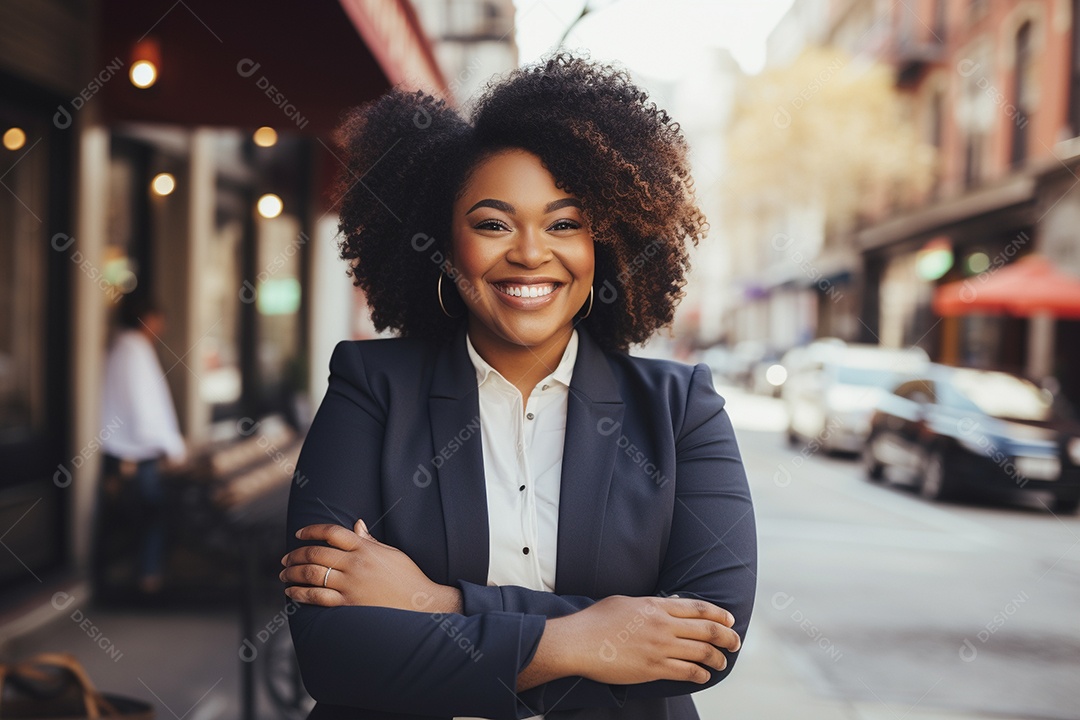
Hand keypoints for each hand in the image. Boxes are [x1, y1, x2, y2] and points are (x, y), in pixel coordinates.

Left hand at [281, 519, 460, 612]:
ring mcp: (350, 584)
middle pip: (316, 553)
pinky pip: (317, 596)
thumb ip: (370, 540)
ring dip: (293, 573)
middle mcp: (355, 564)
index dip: (312, 530)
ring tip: (284, 575)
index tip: (299, 534)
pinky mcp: (348, 604)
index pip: (332, 532)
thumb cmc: (408, 577)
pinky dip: (300, 593)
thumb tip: (356, 525)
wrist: (421, 605)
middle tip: (286, 559)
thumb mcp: (392, 553)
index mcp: (365, 548)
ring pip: (311, 574)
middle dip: (295, 555)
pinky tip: (292, 592)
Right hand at [529, 595, 739, 687]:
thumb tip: (664, 606)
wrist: (578, 642)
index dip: (719, 615)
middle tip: (735, 643)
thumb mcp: (626, 602)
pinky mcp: (653, 668)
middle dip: (728, 637)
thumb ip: (649, 605)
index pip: (699, 608)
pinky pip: (687, 672)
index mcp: (656, 606)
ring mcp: (659, 647)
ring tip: (723, 662)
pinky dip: (701, 674)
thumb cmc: (596, 620)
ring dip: (718, 658)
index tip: (730, 620)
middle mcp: (663, 625)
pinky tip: (704, 675)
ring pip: (702, 652)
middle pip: (708, 630)